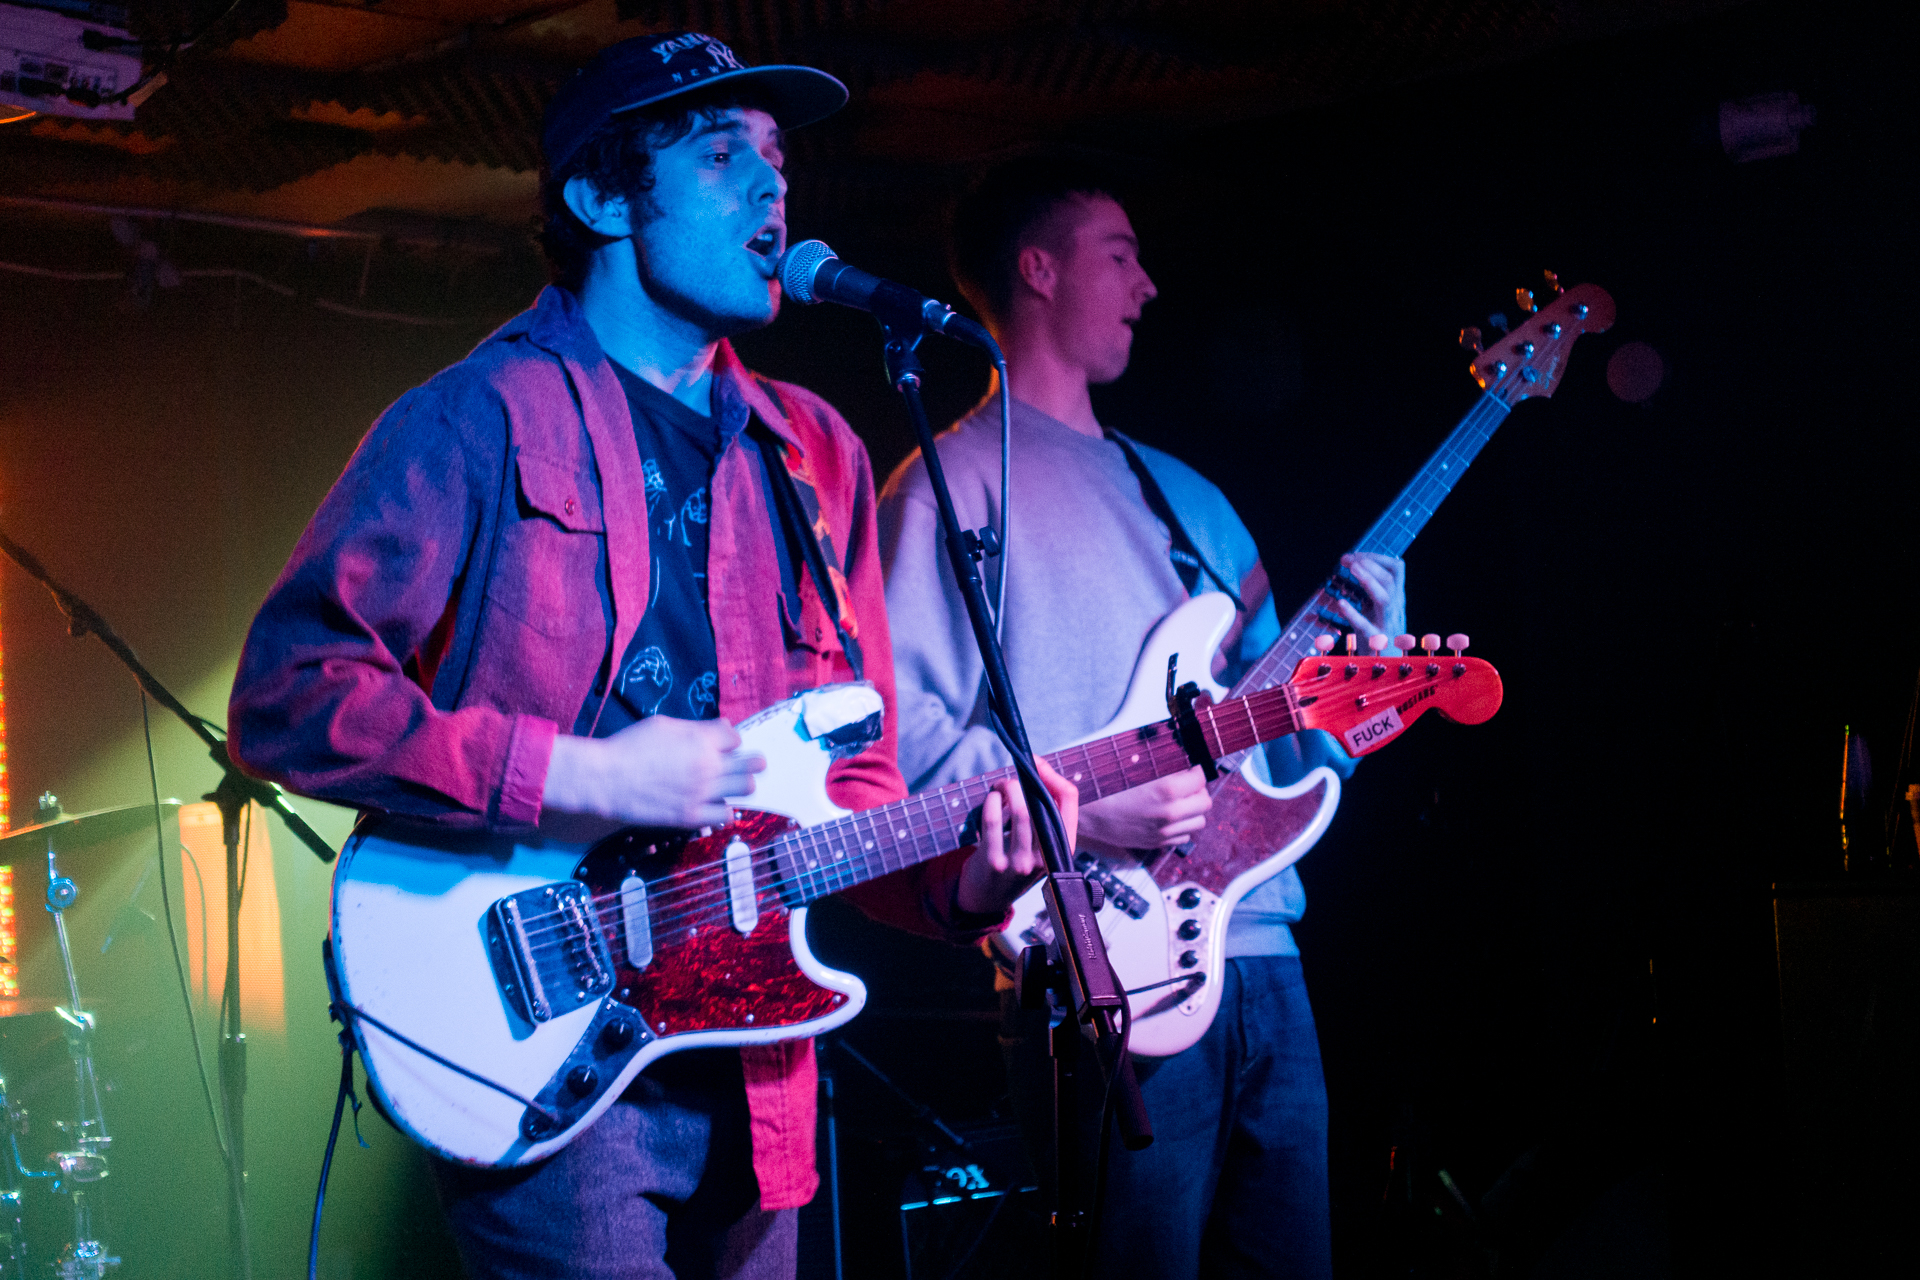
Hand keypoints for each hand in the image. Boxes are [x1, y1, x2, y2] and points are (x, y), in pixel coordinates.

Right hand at [542, 717, 765, 828]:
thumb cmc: (629, 746)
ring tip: (730, 784)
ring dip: (741, 784)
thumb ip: (697, 728)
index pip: (736, 737)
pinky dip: (724, 809)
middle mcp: (707, 766)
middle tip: (747, 764)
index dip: (730, 741)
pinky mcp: (691, 816)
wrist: (605, 779)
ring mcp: (701, 793)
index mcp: (701, 740)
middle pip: (751, 763)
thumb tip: (724, 728)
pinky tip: (715, 804)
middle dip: (751, 761)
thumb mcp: (664, 725)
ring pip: (745, 788)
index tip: (723, 745)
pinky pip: (726, 814)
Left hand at [956, 756, 1079, 915]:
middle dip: (1025, 780)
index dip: (1053, 776)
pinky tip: (991, 799)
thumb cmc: (1014, 860)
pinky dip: (991, 802)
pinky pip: (993, 822)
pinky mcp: (994, 863)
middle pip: (1043, 803)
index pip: (1070, 803)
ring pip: (1020, 810)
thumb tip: (1038, 770)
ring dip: (1007, 788)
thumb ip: (1043, 814)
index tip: (1037, 762)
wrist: (986, 899)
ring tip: (1001, 787)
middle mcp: (1047, 857)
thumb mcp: (1039, 843)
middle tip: (1012, 777)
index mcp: (1062, 848)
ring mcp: (1020, 863)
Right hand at [1078, 765, 1211, 849]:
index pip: (1200, 778)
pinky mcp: (1157, 843)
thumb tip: (1181, 760)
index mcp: (1167, 790)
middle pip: (1205, 802)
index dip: (1195, 771)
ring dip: (1192, 810)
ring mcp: (1164, 831)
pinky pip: (1184, 836)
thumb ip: (1163, 763)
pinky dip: (1181, 826)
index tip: (1189, 768)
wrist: (1086, 812)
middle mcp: (1170, 813)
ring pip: (1199, 821)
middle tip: (1185, 784)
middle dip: (1197, 791)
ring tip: (1179, 801)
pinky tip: (1168, 816)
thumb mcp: (1136, 766)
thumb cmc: (1107, 786)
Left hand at [1335, 552, 1407, 647]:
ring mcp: (1387, 623)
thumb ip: (1371, 590)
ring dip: (1368, 580)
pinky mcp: (1375, 640)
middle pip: (1390, 579)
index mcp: (1396, 597)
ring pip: (1384, 598)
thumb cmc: (1380, 635)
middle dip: (1368, 564)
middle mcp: (1395, 607)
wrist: (1389, 667)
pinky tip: (1341, 604)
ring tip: (1351, 568)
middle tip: (1346, 559)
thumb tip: (1355, 565)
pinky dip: (1353, 614)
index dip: (1377, 557)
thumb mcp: (1378, 608)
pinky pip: (1366, 626)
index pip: (1396, 568)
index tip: (1355, 555)